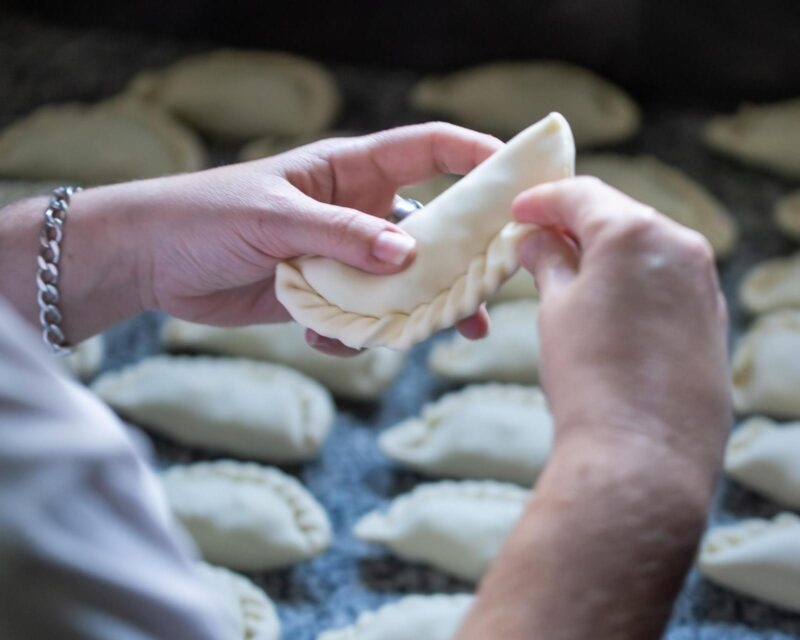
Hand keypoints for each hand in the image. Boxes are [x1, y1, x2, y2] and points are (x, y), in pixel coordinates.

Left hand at [136, 123, 500, 354]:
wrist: (154, 262)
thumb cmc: (206, 216)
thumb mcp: (273, 217)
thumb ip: (340, 234)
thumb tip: (409, 255)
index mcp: (350, 171)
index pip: (428, 150)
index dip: (476, 156)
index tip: (518, 177)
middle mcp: (356, 212)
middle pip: (432, 229)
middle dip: (463, 259)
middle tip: (492, 291)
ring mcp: (343, 257)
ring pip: (402, 285)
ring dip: (414, 311)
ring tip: (424, 335)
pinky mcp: (324, 297)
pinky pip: (362, 319)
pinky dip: (354, 336)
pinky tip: (323, 339)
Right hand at [513, 176, 729, 471]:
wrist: (642, 452)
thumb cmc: (589, 375)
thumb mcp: (556, 308)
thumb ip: (549, 264)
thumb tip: (538, 243)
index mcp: (634, 233)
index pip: (582, 195)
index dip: (543, 199)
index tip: (518, 210)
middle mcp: (680, 246)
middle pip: (619, 216)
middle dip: (575, 224)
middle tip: (537, 239)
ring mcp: (703, 284)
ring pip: (646, 248)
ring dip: (606, 253)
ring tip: (567, 273)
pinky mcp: (712, 319)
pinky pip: (667, 281)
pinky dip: (634, 280)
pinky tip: (607, 304)